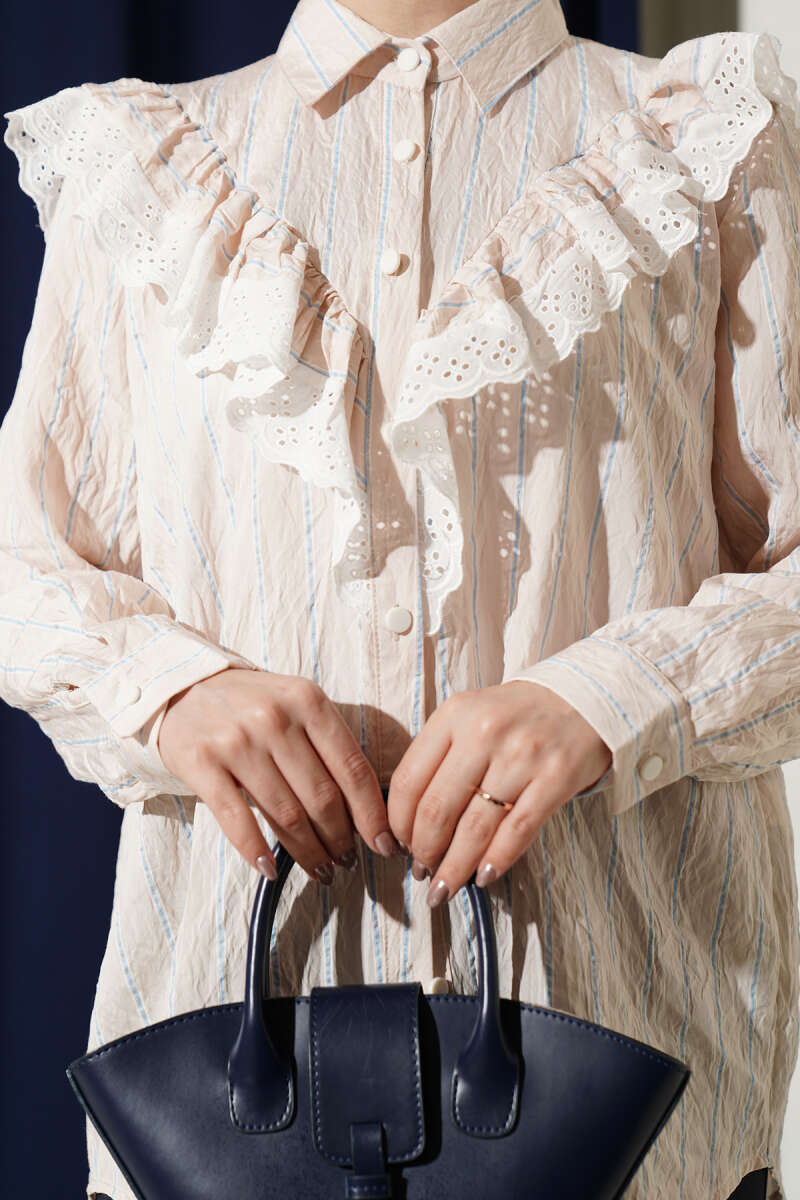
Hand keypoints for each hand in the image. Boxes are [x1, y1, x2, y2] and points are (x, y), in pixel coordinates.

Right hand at [157, 668, 399, 883]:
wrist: (182, 687)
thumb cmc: (251, 704)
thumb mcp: (296, 705)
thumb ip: (327, 744)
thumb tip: (366, 807)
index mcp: (307, 701)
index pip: (352, 768)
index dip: (372, 814)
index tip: (383, 844)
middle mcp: (274, 718)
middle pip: (321, 797)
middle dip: (341, 839)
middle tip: (348, 861)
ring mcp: (236, 740)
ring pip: (285, 814)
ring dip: (308, 852)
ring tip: (321, 870)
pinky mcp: (202, 762)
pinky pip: (236, 819)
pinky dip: (256, 851)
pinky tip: (271, 870)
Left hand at [386, 680, 611, 904]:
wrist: (583, 697)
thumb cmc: (516, 715)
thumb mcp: (469, 715)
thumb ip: (439, 755)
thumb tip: (411, 821)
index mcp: (454, 715)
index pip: (409, 780)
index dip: (398, 822)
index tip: (398, 844)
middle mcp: (484, 732)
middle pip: (437, 809)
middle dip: (423, 851)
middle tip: (420, 871)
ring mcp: (522, 756)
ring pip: (475, 828)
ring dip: (454, 868)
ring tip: (443, 888)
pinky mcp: (556, 778)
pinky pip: (518, 831)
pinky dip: (497, 861)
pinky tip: (484, 877)